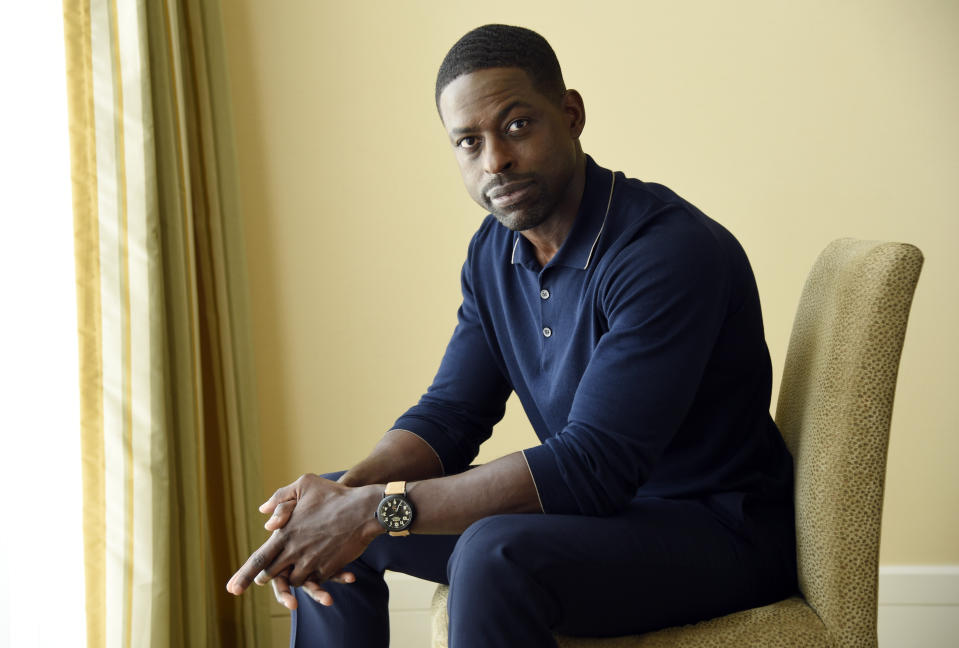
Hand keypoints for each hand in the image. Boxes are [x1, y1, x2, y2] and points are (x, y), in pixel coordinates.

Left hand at [226, 474, 382, 605]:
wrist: (365, 509)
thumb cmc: (335, 494)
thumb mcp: (305, 484)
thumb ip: (281, 496)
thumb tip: (263, 511)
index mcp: (285, 533)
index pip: (258, 559)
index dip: (243, 575)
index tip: (232, 590)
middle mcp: (295, 551)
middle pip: (272, 574)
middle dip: (266, 578)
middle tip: (262, 580)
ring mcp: (312, 562)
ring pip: (294, 580)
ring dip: (292, 576)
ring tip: (296, 569)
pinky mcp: (328, 569)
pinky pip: (316, 580)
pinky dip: (316, 578)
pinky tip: (320, 568)